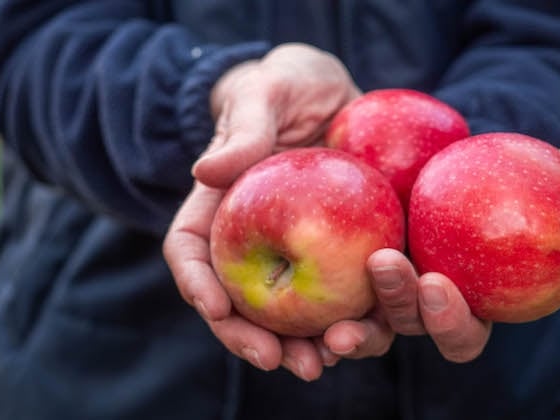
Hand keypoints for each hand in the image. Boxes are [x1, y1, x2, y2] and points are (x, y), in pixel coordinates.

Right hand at [165, 44, 359, 381]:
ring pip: (289, 313)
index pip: (190, 252)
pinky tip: (368, 333)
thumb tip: (207, 171)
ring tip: (321, 363)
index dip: (196, 284)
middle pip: (237, 302)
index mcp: (216, 209)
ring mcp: (295, 254)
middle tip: (275, 358)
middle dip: (249, 337)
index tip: (214, 309)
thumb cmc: (286, 88)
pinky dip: (352, 321)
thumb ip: (243, 128)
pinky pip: (344, 297)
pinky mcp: (342, 256)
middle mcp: (249, 241)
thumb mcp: (265, 94)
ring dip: (303, 344)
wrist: (332, 96)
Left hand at [317, 141, 559, 362]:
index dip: (453, 319)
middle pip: (408, 329)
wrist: (417, 161)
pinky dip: (309, 307)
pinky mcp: (336, 277)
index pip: (463, 329)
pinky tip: (283, 294)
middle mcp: (416, 308)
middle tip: (384, 265)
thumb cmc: (475, 173)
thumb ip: (553, 167)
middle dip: (398, 308)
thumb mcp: (509, 163)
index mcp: (461, 300)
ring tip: (331, 319)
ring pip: (362, 326)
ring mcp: (376, 297)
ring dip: (351, 327)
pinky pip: (322, 298)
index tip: (437, 283)